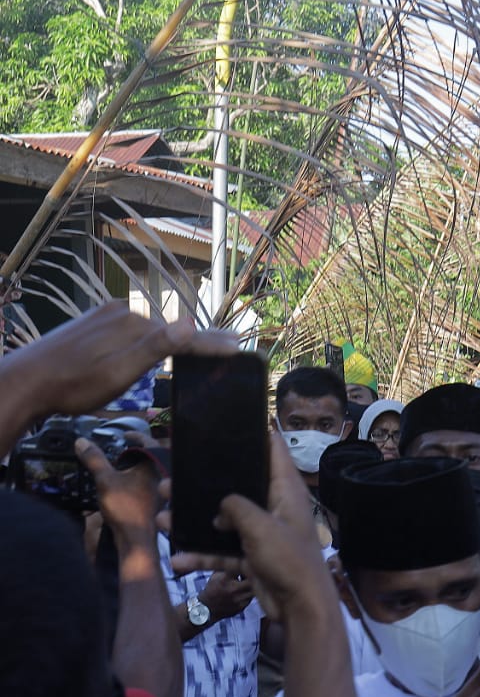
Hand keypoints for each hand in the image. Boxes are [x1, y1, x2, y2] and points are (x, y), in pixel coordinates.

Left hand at [1, 301, 237, 420]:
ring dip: (178, 334)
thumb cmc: (74, 384)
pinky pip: (135, 325)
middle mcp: (123, 312)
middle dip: (201, 335)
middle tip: (230, 341)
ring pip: (153, 325)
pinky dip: (155, 333)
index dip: (212, 342)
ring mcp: (107, 315)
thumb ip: (156, 347)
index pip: (184, 334)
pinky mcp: (94, 322)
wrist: (25, 381)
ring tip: (201, 341)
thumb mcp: (120, 371)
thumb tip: (190, 324)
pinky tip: (157, 341)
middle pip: (172, 326)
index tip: (238, 346)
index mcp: (135, 323)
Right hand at [76, 437, 161, 543]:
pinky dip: (137, 478)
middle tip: (122, 447)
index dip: (136, 435)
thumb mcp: (105, 479)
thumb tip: (81, 441)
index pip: (149, 441)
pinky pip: (148, 482)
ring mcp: (161, 488)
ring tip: (120, 464)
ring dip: (137, 465)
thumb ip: (94, 459)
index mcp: (155, 464)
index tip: (125, 433)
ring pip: (150, 470)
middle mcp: (162, 474)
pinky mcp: (156, 500)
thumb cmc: (125, 507)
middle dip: (137, 450)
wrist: (136, 538)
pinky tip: (125, 484)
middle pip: (151, 455)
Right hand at [171, 432, 332, 622]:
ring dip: (193, 522)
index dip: (254, 434)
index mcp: (285, 490)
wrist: (301, 607)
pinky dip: (201, 556)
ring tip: (161, 517)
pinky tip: (176, 560)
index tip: (226, 424)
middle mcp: (274, 507)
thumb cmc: (289, 559)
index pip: (273, 451)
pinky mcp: (252, 558)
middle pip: (238, 487)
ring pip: (223, 522)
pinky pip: (222, 552)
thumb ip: (237, 507)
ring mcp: (262, 534)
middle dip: (206, 485)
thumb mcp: (261, 526)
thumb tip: (221, 506)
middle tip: (172, 479)